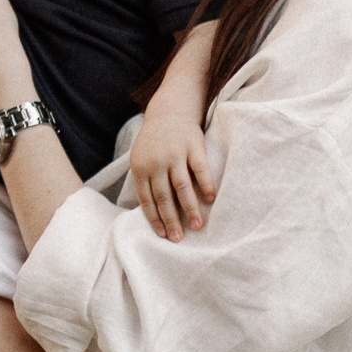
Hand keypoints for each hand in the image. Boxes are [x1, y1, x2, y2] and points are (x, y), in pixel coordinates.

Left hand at [129, 112, 216, 241]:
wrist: (168, 113)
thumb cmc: (154, 143)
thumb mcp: (141, 159)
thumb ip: (145, 182)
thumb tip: (153, 213)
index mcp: (141, 168)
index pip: (147, 200)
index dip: (155, 219)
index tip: (163, 235)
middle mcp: (156, 163)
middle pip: (163, 197)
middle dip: (171, 220)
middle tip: (179, 238)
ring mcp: (175, 154)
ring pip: (182, 186)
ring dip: (190, 208)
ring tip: (198, 225)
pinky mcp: (192, 146)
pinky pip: (200, 169)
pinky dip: (206, 184)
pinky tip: (211, 199)